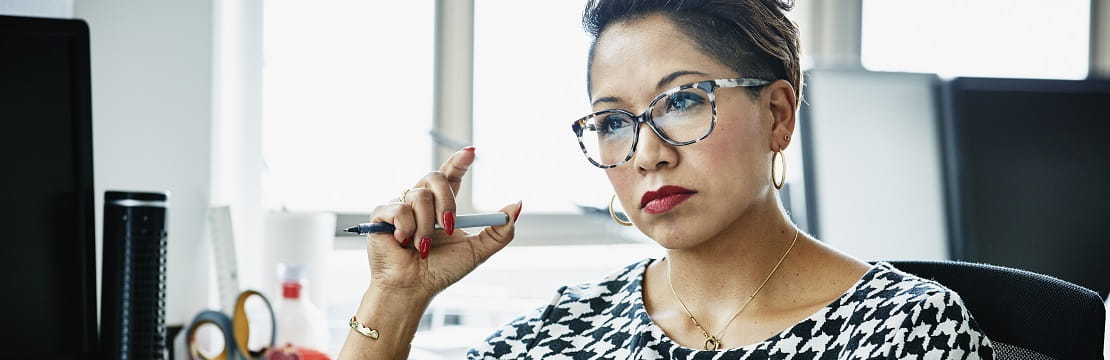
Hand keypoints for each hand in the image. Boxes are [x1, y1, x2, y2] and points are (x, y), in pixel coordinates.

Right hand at [365, 146, 521, 299]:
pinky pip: (399, 208)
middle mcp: (421, 201)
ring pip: (419, 196)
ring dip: (426, 226)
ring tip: (423, 247)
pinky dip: (407, 229)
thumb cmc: (441, 271)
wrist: (413, 289)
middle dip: (447, 201)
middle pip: (435, 177)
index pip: (451, 174)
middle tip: (449, 226)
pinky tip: (403, 243)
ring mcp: (400, 206)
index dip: (459, 161)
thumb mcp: (478, 251)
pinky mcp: (381, 214)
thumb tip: (518, 205)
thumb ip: (500, 230)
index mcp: (441, 205)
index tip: (471, 152)